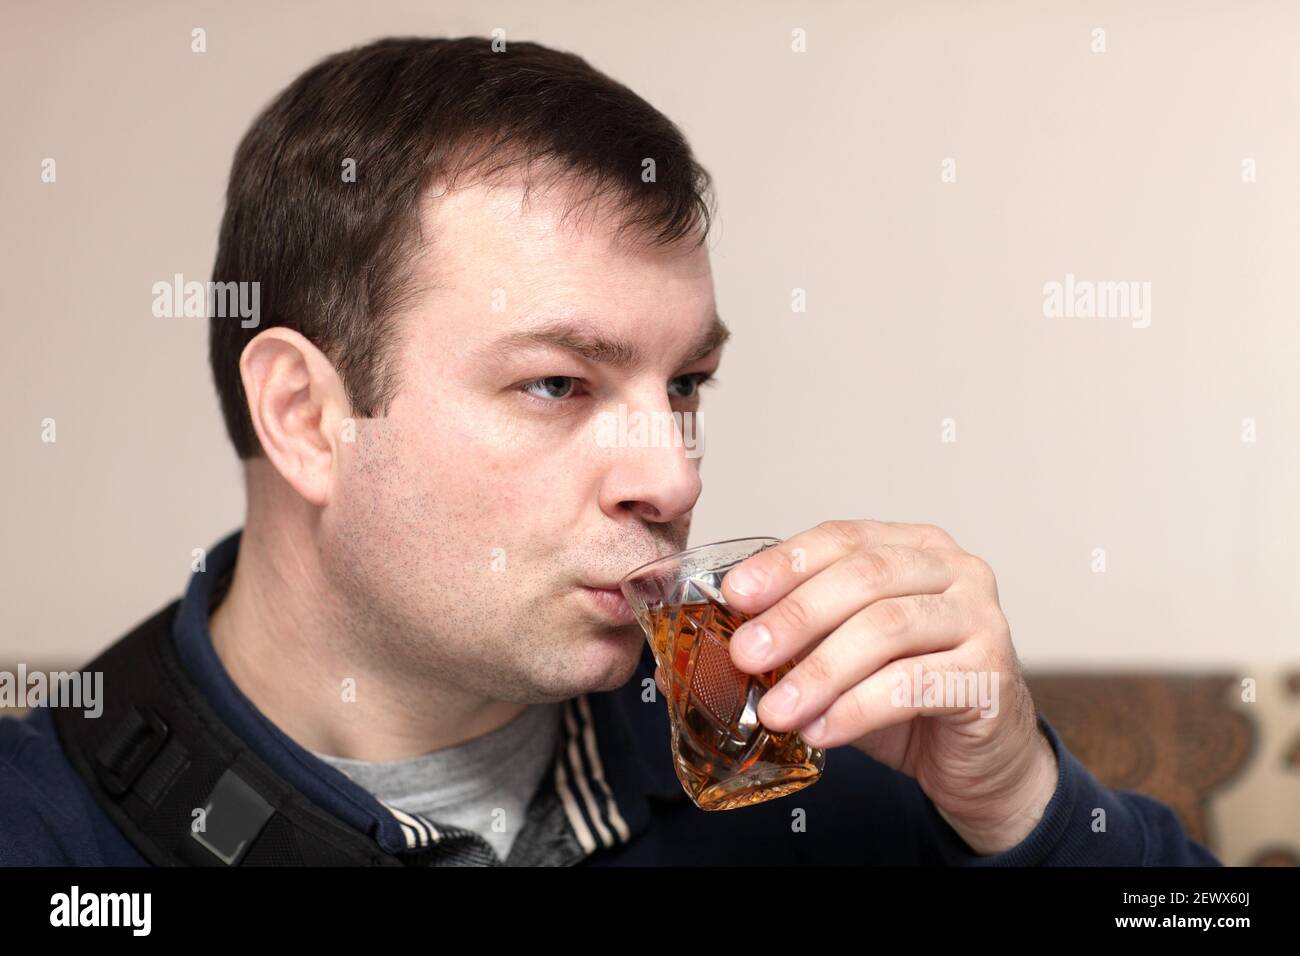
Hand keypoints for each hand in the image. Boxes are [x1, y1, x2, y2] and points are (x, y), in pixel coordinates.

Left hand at [656, 520, 1057, 855]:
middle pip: (863, 577)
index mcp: (915, 546)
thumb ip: (808, 631)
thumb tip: (736, 632)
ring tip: (775, 709)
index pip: (843, 538)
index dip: (784, 563)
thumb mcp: (849, 651)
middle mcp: (956, 570)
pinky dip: (856, 709)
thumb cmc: (910, 694)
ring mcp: (981, 618)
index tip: (734, 594)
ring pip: (886, 629)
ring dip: (819, 671)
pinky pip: (912, 685)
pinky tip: (820, 731)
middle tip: (746, 654)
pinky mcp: (991, 674)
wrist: (980, 757)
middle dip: (794, 616)